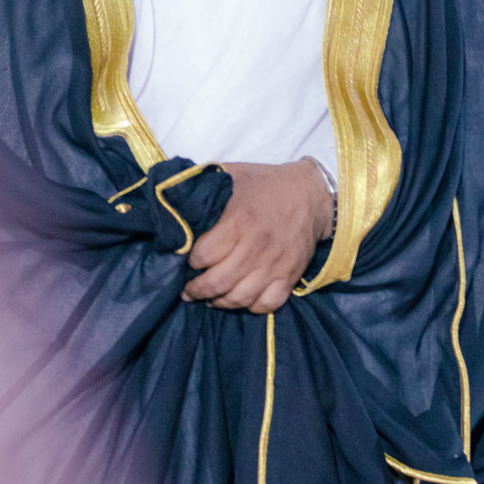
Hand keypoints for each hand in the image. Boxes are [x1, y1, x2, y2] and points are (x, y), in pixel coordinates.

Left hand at [182, 160, 332, 313]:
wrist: (310, 194)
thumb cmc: (265, 185)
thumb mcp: (232, 176)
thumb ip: (204, 186)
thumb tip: (173, 196)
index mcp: (239, 222)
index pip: (203, 255)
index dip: (190, 262)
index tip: (187, 262)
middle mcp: (256, 247)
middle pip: (217, 283)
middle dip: (196, 290)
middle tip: (188, 291)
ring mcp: (274, 265)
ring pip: (239, 298)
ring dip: (219, 302)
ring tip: (210, 299)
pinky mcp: (290, 276)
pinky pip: (267, 304)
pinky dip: (251, 307)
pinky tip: (240, 299)